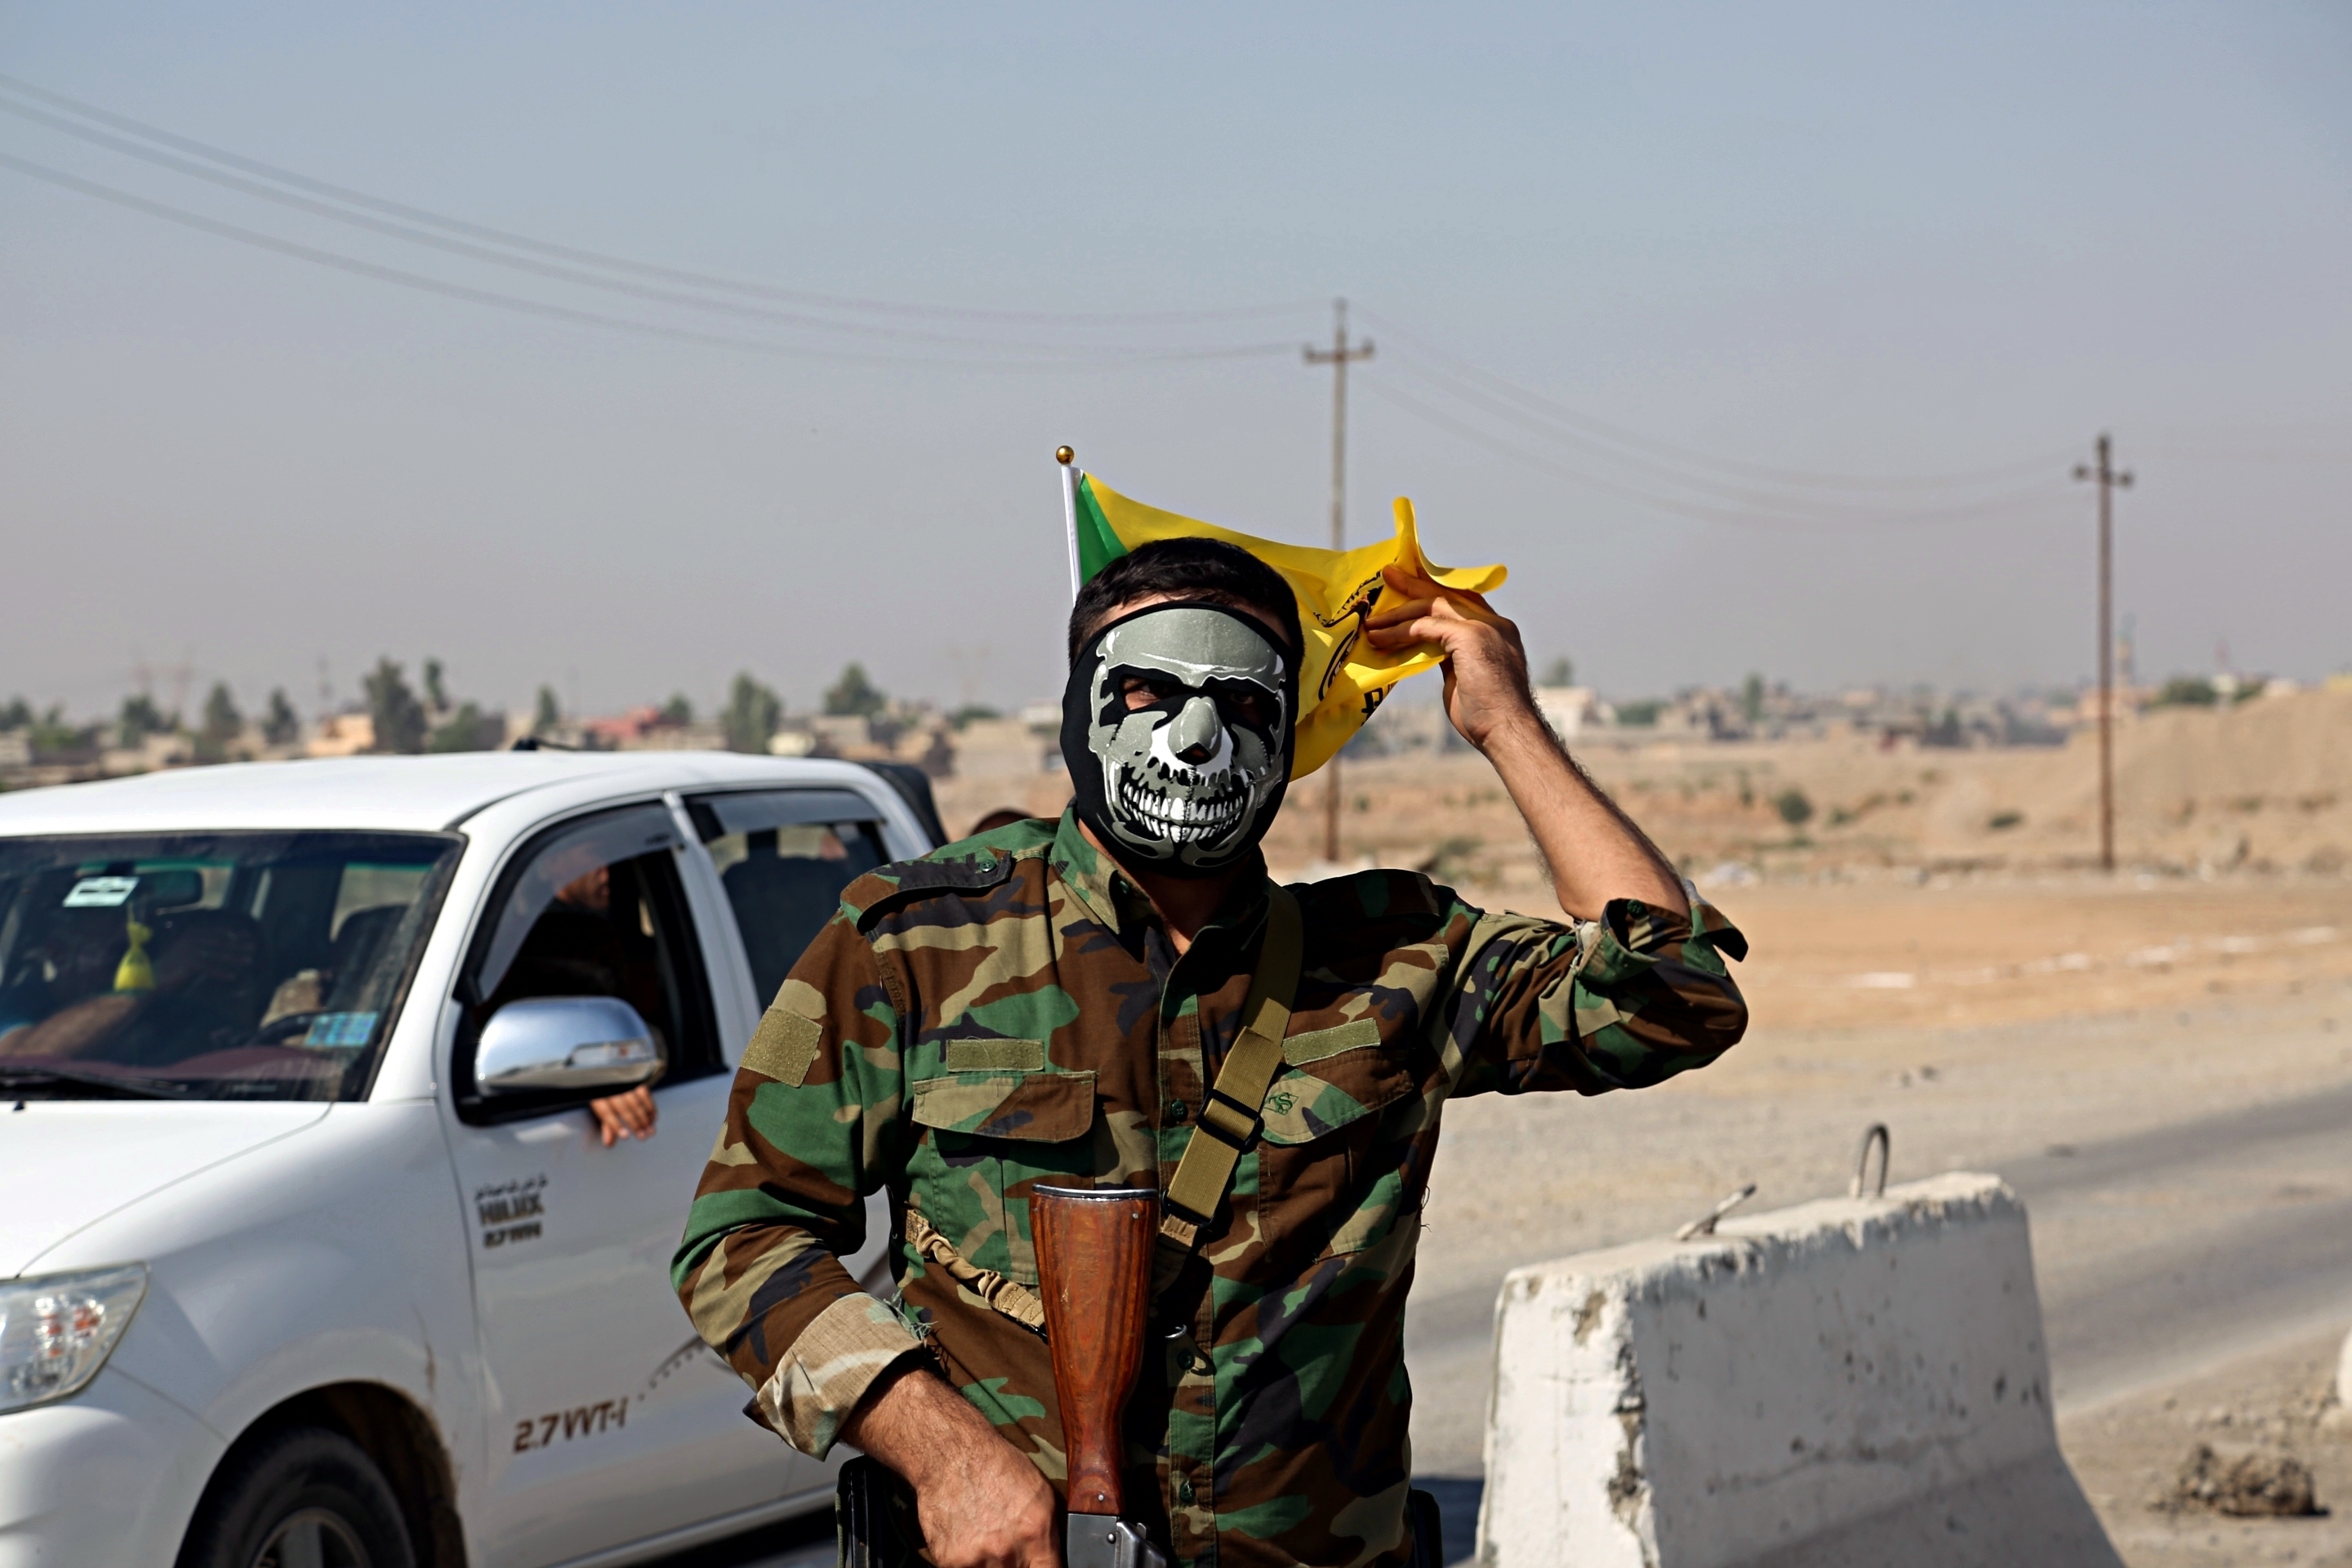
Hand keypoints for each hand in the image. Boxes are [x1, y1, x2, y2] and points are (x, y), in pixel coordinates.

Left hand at [588, 1086, 656, 1146]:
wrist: (609, 1075)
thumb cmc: (606, 1096)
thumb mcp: (603, 1109)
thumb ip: (607, 1126)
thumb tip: (609, 1144)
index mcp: (598, 1097)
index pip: (607, 1113)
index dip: (616, 1126)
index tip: (626, 1136)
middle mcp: (611, 1089)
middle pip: (624, 1109)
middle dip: (635, 1124)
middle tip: (643, 1137)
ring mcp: (624, 1083)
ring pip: (636, 1103)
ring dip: (645, 1118)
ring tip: (650, 1131)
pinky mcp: (635, 1080)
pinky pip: (645, 1094)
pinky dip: (651, 1107)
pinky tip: (654, 1118)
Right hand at [844, 1368, 1056, 1567]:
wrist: (952, 1454)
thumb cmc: (997, 1467)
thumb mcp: (1041, 1494)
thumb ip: (1050, 1535)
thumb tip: (1056, 1561)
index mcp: (1035, 1531)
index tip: (1039, 1565)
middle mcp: (1006, 1549)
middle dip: (1018, 1565)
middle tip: (1010, 1544)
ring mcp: (975, 1558)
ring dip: (992, 1565)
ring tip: (988, 1539)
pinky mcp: (949, 1561)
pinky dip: (969, 1563)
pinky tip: (969, 1539)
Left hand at [1363, 563, 1542, 752]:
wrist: (1508, 732)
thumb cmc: (1487, 718)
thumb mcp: (1465, 679)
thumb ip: (1450, 660)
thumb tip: (1427, 653)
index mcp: (1498, 631)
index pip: (1463, 601)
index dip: (1436, 591)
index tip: (1411, 586)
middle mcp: (1495, 623)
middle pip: (1448, 594)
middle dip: (1415, 584)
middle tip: (1389, 575)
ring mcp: (1485, 627)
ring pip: (1434, 605)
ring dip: (1399, 612)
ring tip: (1373, 619)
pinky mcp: (1470, 637)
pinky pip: (1426, 626)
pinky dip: (1400, 631)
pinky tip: (1381, 639)